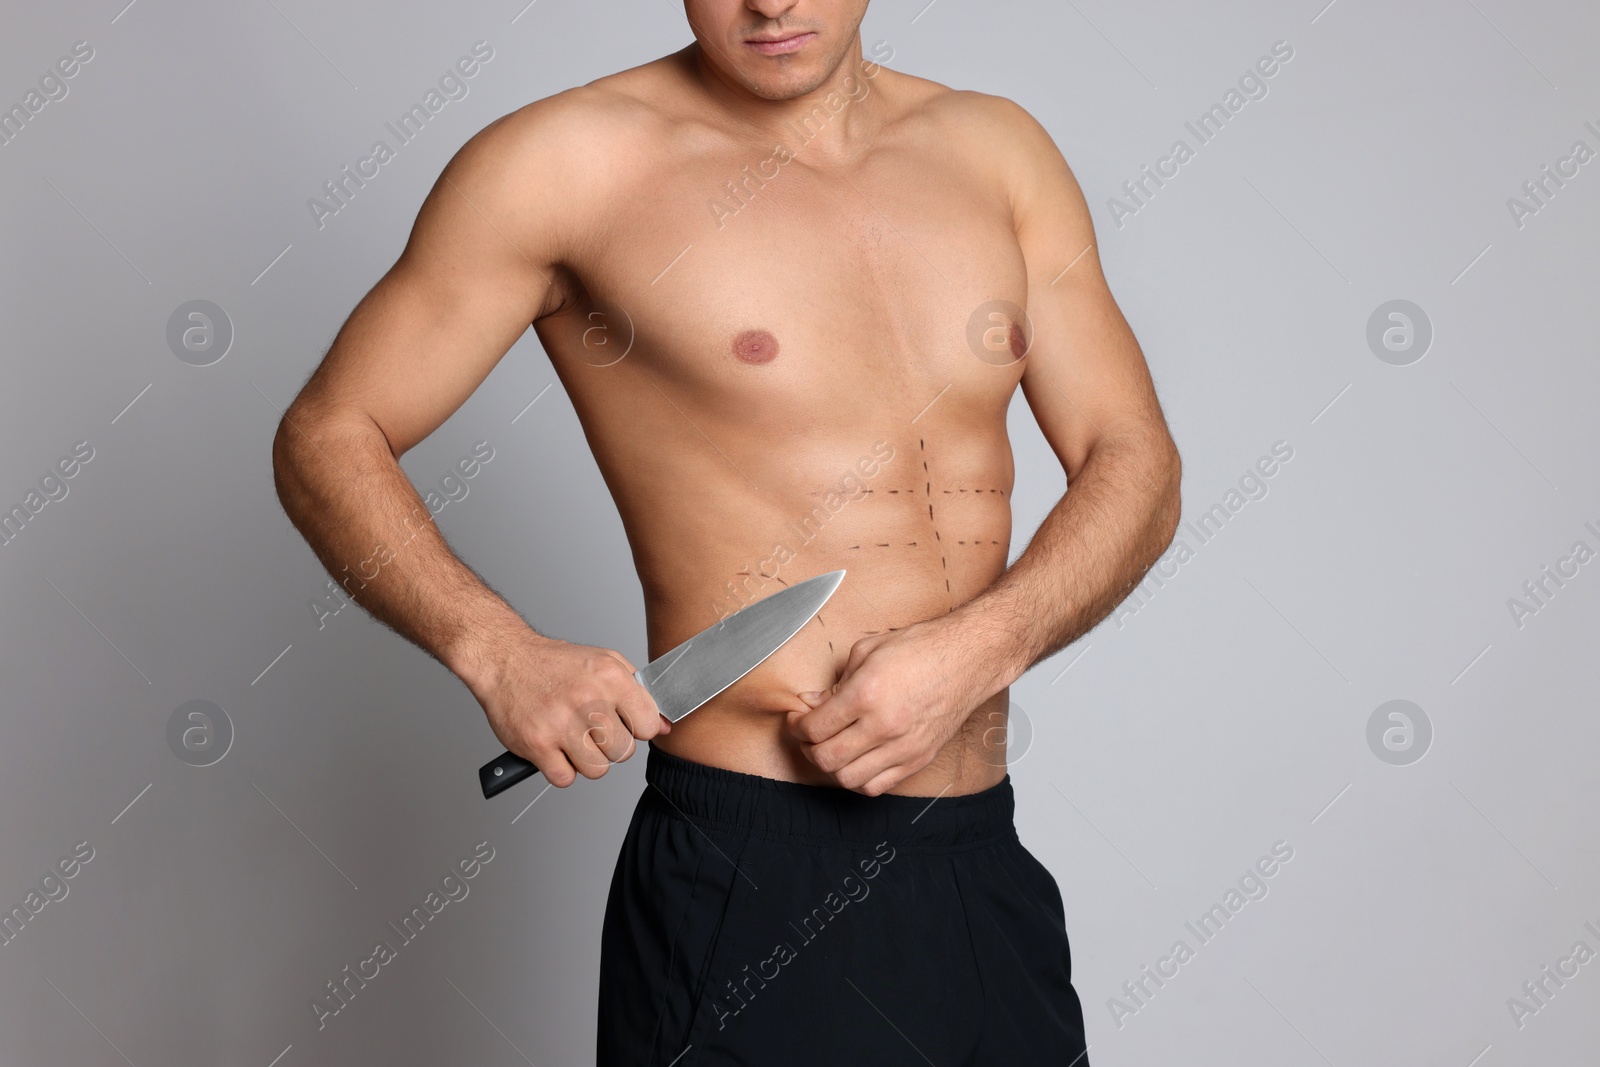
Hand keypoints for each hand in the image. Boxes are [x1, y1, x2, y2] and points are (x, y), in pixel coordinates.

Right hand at [470, 630, 668, 786]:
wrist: (506, 659)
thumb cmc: (556, 664)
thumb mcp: (605, 663)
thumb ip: (638, 693)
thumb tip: (664, 727)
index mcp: (610, 677)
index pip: (648, 726)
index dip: (637, 730)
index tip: (624, 724)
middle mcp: (588, 700)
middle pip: (624, 753)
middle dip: (611, 747)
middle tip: (593, 732)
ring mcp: (561, 724)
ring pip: (597, 770)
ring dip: (586, 760)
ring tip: (573, 739)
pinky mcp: (537, 744)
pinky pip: (565, 778)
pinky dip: (561, 769)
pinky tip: (555, 748)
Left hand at [785, 619, 999, 795]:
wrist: (968, 658)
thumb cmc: (922, 648)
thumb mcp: (868, 651)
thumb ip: (836, 682)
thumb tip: (813, 704)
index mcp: (867, 694)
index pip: (815, 727)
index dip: (797, 726)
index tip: (798, 719)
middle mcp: (884, 725)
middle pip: (826, 758)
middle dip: (807, 748)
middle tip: (808, 734)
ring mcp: (903, 747)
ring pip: (848, 779)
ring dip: (832, 766)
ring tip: (831, 748)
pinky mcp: (918, 758)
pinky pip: (877, 786)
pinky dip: (859, 779)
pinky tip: (856, 760)